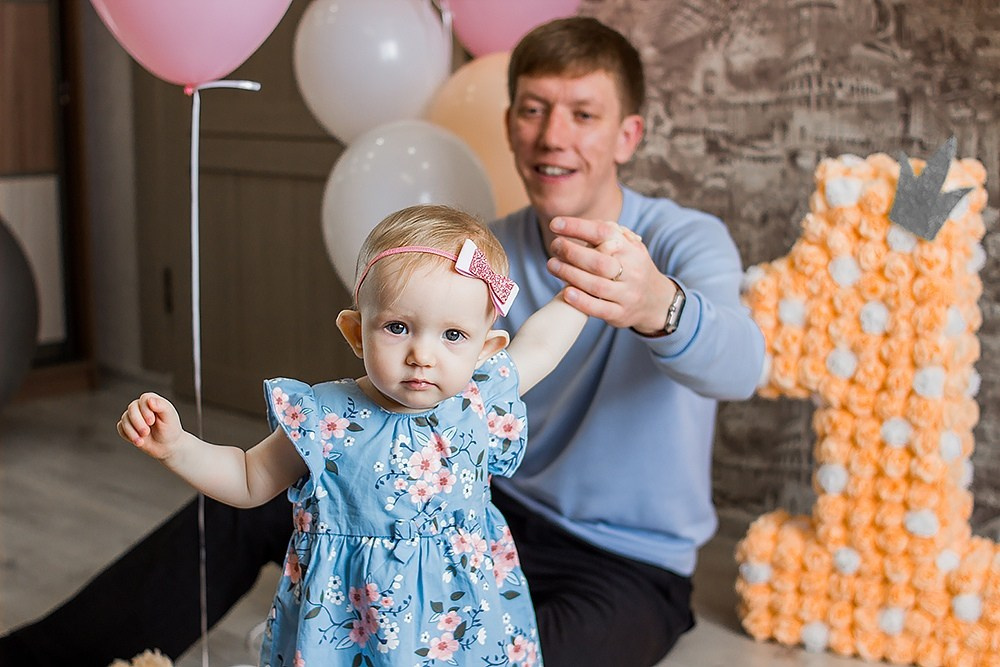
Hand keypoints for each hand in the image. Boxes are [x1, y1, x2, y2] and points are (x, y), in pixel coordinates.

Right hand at [117, 392, 184, 460]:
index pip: (144, 400)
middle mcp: (140, 406)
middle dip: (138, 422)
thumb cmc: (170, 428)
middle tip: (146, 432)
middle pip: (132, 409)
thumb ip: (162, 406)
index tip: (151, 422)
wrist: (167, 445)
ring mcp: (132, 416)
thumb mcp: (169, 417)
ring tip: (141, 441)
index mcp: (152, 400)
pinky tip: (138, 441)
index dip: (145, 410)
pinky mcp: (126, 426)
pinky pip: (121, 428)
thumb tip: (150, 400)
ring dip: (132, 432)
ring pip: (125, 420)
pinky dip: (128, 436)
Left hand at [546, 217, 674, 333]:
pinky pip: (599, 309)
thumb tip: (578, 225)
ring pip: (596, 285)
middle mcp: (632, 271)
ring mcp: (627, 294)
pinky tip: (566, 292)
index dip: (578, 227)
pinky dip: (581, 301)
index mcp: (631, 249)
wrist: (657, 301)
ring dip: (570, 275)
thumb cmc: (632, 268)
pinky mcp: (620, 314)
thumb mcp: (628, 246)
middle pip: (598, 261)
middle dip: (571, 252)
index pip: (604, 233)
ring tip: (552, 265)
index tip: (555, 224)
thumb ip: (608, 234)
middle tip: (554, 246)